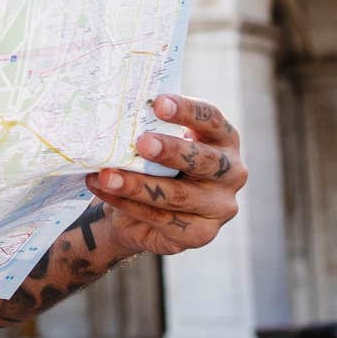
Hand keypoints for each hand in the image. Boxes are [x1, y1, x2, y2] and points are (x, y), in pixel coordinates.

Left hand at [85, 94, 246, 257]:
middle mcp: (231, 173)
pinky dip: (128, 203)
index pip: (212, 120)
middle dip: (170, 151)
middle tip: (142, 143)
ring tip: (106, 174)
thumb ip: (150, 129)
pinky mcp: (201, 234)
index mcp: (224, 140)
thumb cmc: (154, 164)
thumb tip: (117, 112)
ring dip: (138, 184)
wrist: (142, 213)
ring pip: (178, 194)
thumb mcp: (157, 143)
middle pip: (203, 160)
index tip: (159, 104)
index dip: (188, 111)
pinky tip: (105, 190)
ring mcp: (219, 207)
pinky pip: (161, 219)